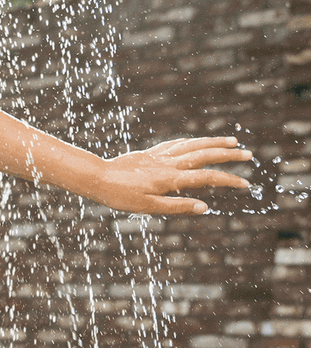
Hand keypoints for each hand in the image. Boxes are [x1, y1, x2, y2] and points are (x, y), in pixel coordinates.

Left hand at [94, 137, 253, 215]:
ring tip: (232, 141)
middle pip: (205, 155)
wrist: (97, 177)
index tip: (245, 184)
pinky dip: (191, 141)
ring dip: (214, 142)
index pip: (207, 178)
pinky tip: (198, 141)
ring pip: (193, 145)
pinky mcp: (151, 153)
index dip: (228, 180)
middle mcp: (168, 164)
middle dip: (229, 155)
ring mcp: (160, 155)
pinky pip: (176, 143)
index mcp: (170, 179)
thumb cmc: (120, 196)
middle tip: (249, 154)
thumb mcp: (148, 207)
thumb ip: (176, 206)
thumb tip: (204, 207)